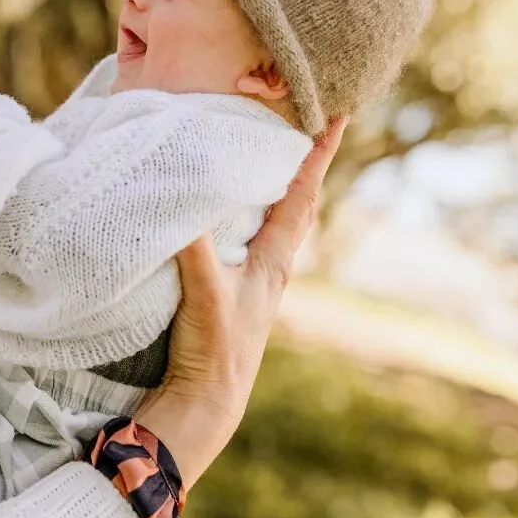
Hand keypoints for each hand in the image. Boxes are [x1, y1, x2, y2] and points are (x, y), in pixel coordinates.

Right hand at [133, 117, 347, 484]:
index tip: (336, 114)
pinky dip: (250, 210)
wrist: (206, 402)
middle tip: (308, 121)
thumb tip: (181, 196)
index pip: (302, 194)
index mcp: (273, 260)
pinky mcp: (232, 289)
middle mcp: (270, 264)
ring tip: (274, 152)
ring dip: (277, 184)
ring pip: (275, 219)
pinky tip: (232, 208)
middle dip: (303, 161)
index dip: (317, 153)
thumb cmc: (215, 350)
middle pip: (297, 201)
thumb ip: (194, 246)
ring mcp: (253, 278)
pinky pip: (250, 236)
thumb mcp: (206, 293)